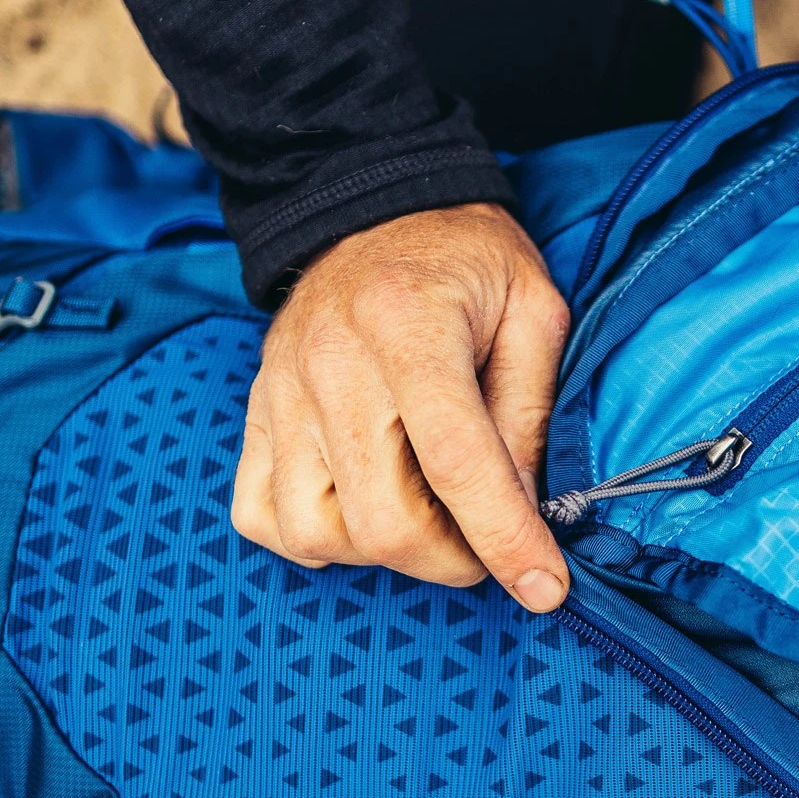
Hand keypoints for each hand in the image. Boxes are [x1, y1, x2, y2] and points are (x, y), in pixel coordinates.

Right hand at [231, 202, 573, 611]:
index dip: (503, 539)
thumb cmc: (465, 260)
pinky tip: (362, 506)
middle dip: (451, 557)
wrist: (371, 207)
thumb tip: (525, 512)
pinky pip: (263, 517)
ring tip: (427, 514)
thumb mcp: (533, 308)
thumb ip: (529, 412)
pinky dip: (317, 537)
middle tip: (487, 536)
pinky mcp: (254, 414)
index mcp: (409, 327)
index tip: (544, 590)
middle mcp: (331, 365)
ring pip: (319, 532)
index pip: (456, 462)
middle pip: (381, 519)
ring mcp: (280, 393)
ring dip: (386, 552)